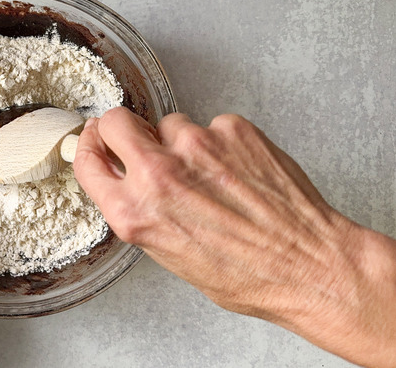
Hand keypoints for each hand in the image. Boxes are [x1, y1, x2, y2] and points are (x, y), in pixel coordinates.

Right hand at [73, 107, 395, 367]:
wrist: (308, 265)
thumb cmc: (246, 274)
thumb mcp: (169, 255)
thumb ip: (140, 212)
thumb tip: (127, 182)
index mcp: (134, 213)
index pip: (87, 160)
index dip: (88, 145)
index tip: (93, 137)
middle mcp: (157, 175)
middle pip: (116, 121)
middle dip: (122, 128)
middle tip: (140, 140)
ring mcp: (195, 146)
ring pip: (171, 123)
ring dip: (182, 143)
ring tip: (212, 176)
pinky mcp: (232, 130)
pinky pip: (213, 126)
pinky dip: (222, 144)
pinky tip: (238, 172)